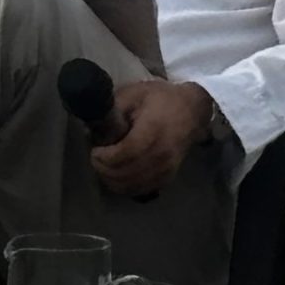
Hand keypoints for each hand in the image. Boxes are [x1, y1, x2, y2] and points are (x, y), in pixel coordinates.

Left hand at [90, 79, 217, 196]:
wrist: (193, 110)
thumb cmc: (161, 99)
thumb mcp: (134, 95)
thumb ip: (112, 110)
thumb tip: (92, 128)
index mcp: (152, 132)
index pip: (122, 156)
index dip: (103, 158)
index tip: (95, 149)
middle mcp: (160, 155)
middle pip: (123, 174)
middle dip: (103, 169)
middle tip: (97, 158)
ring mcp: (166, 169)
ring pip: (130, 186)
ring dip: (112, 179)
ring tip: (106, 166)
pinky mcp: (168, 177)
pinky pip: (141, 190)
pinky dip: (125, 185)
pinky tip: (119, 174)